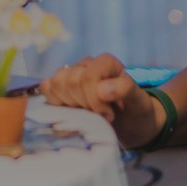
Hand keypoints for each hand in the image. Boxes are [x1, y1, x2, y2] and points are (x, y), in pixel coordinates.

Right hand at [40, 54, 161, 149]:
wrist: (131, 123)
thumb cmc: (136, 112)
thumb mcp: (139, 103)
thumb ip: (125, 90)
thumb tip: (101, 88)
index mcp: (106, 62)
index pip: (88, 77)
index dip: (94, 100)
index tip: (109, 114)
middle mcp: (87, 64)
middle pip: (69, 81)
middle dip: (83, 105)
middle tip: (99, 115)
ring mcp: (72, 74)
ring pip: (54, 83)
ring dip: (69, 105)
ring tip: (87, 113)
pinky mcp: (60, 87)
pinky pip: (46, 89)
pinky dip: (56, 104)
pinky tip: (73, 112)